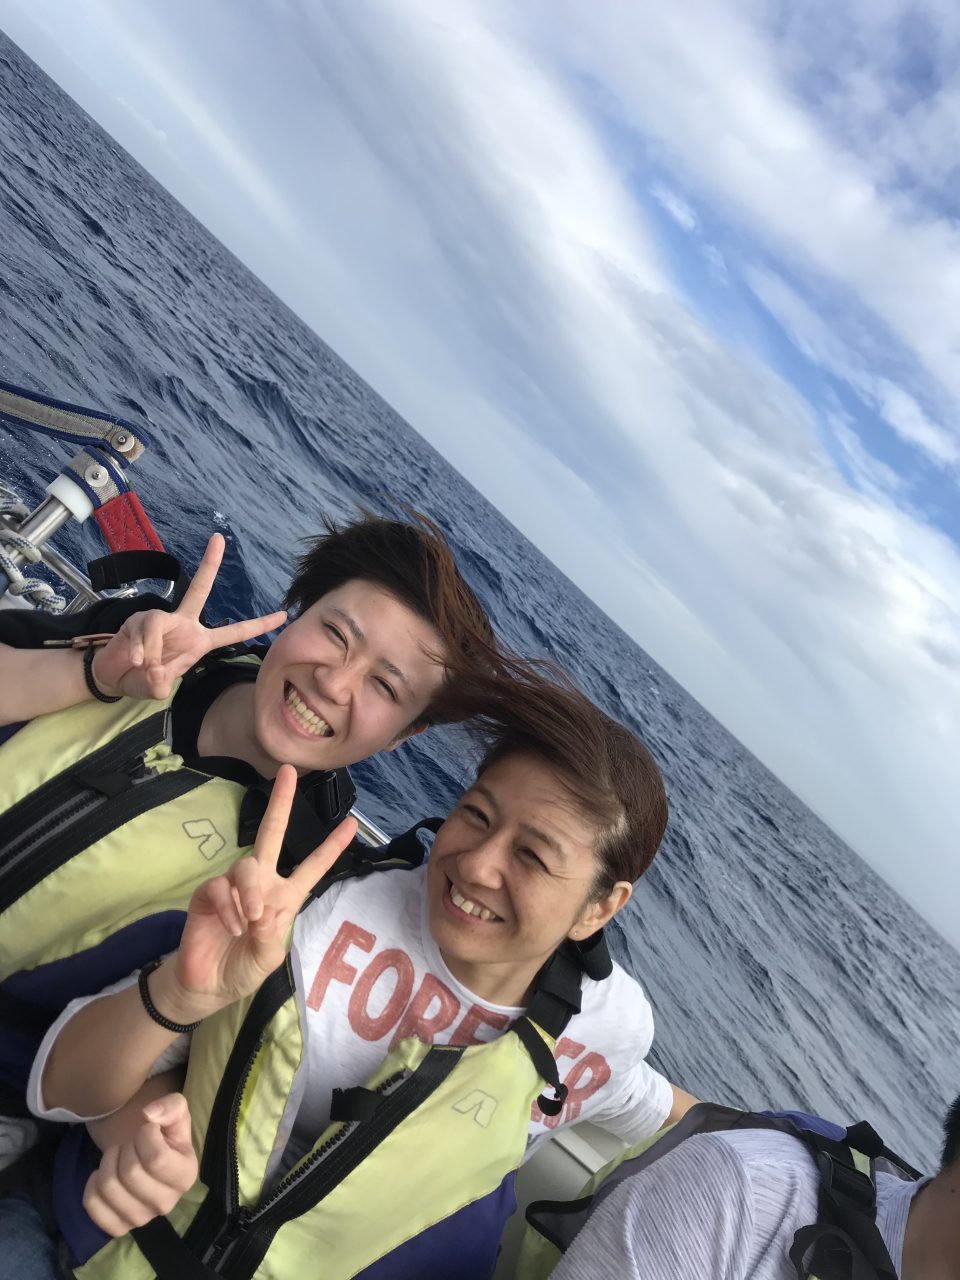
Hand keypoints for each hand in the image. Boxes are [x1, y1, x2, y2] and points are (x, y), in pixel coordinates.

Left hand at [83, 1093, 197, 1236]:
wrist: (148, 1156)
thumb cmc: (164, 1134)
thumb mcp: (176, 1112)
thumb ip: (171, 1105)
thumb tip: (149, 1114)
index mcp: (186, 1176)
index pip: (156, 1159)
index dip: (145, 1136)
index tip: (147, 1129)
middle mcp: (167, 1203)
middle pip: (130, 1173)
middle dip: (125, 1147)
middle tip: (131, 1144)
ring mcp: (141, 1219)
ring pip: (108, 1186)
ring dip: (108, 1161)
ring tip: (118, 1156)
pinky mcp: (117, 1227)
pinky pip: (91, 1204)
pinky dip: (92, 1183)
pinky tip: (105, 1174)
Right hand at [90, 533, 285, 699]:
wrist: (114, 675)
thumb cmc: (143, 678)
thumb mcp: (157, 688)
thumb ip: (161, 684)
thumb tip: (158, 673)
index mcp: (199, 641)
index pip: (234, 632)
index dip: (258, 625)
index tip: (284, 615)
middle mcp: (183, 624)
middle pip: (198, 590)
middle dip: (209, 565)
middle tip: (219, 539)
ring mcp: (160, 619)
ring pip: (159, 626)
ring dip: (152, 651)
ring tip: (145, 666)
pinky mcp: (137, 619)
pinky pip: (143, 632)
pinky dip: (140, 651)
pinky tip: (136, 661)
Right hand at [163, 765, 357, 1019]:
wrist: (208, 986)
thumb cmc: (244, 968)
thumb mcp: (268, 957)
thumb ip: (270, 934)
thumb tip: (261, 910)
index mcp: (284, 896)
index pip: (312, 867)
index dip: (332, 847)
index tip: (353, 823)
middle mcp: (261, 883)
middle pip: (271, 834)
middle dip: (281, 803)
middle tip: (287, 773)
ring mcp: (234, 886)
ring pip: (246, 866)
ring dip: (250, 892)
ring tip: (250, 920)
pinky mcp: (208, 895)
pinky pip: (220, 887)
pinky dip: (229, 907)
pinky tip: (233, 926)